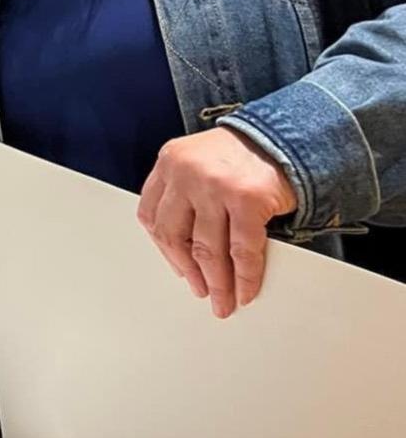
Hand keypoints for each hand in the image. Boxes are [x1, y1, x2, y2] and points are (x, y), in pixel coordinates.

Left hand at [137, 125, 297, 318]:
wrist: (286, 136)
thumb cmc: (243, 154)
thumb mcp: (199, 162)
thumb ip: (184, 193)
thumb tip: (185, 251)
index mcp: (169, 163)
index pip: (151, 215)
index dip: (164, 248)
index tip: (177, 267)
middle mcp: (186, 173)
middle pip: (174, 235)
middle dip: (188, 271)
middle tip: (200, 291)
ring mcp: (214, 186)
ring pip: (207, 249)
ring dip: (217, 283)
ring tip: (224, 301)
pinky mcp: (246, 200)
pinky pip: (242, 251)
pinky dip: (245, 277)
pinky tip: (246, 291)